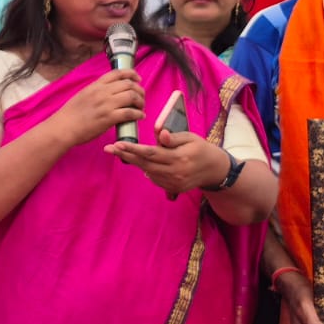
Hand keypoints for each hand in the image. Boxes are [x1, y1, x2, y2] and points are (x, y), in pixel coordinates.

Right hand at [54, 69, 143, 146]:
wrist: (64, 127)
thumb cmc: (70, 114)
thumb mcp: (83, 95)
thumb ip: (97, 91)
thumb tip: (109, 92)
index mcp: (96, 85)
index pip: (118, 73)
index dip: (131, 74)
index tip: (137, 79)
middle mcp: (102, 92)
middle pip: (129, 84)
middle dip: (139, 90)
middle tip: (141, 97)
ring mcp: (106, 104)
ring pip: (132, 96)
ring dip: (140, 101)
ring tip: (140, 107)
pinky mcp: (109, 118)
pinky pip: (130, 112)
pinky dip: (138, 114)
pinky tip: (139, 116)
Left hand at [105, 129, 230, 195]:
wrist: (214, 169)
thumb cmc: (201, 148)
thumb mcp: (190, 138)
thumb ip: (172, 138)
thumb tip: (159, 134)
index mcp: (179, 157)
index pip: (151, 153)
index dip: (132, 149)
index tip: (117, 144)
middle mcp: (175, 172)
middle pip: (145, 164)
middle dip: (126, 155)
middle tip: (109, 148)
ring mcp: (174, 182)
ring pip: (148, 172)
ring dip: (135, 162)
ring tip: (123, 152)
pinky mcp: (174, 188)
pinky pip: (154, 178)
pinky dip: (148, 169)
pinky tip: (144, 162)